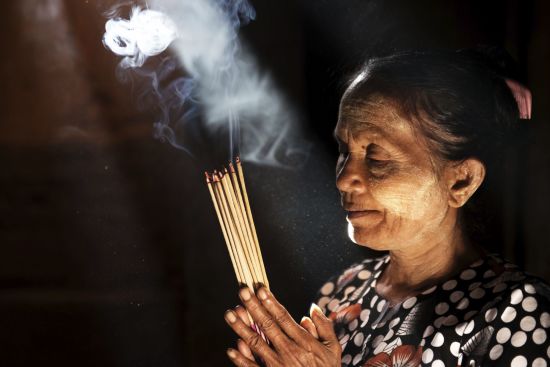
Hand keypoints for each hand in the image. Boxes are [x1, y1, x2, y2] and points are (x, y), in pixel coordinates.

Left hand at [224, 286, 341, 365]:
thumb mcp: (332, 348)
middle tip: (243, 291)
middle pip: (267, 325)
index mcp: (303, 341)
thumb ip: (324, 327)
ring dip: (241, 328)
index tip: (260, 289)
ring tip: (229, 314)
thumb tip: (312, 308)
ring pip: (256, 343)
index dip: (271, 302)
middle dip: (254, 307)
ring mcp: (279, 365)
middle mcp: (289, 351)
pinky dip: (241, 360)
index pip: (283, 317)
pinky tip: (231, 349)